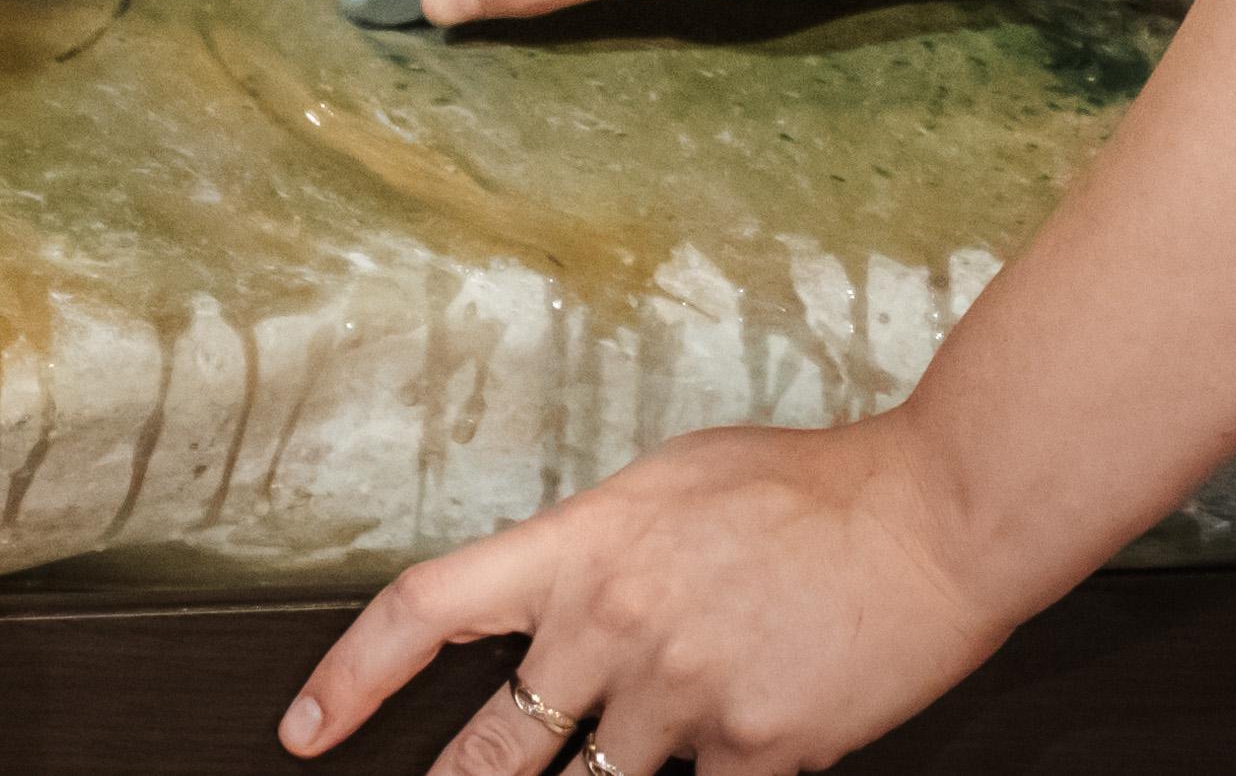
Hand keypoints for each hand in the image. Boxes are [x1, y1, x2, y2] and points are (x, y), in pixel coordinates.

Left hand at [279, 416, 1006, 775]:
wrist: (930, 517)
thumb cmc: (811, 487)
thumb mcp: (673, 486)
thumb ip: (605, 551)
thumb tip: (565, 604)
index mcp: (583, 545)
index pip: (427, 609)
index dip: (350, 676)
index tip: (305, 729)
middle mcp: (614, 626)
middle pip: (496, 744)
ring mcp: (681, 697)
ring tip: (650, 740)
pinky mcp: (754, 752)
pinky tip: (740, 743)